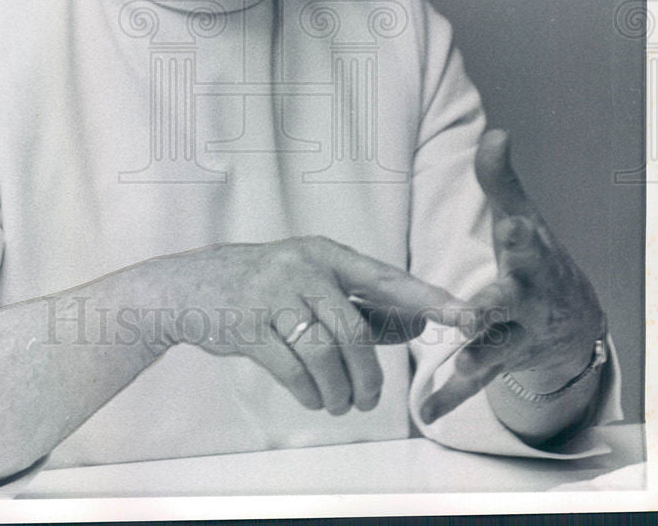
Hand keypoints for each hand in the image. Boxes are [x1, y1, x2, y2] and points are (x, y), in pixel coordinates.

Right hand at [156, 235, 463, 415]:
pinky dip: (309, 393)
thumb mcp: (313, 283)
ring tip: (340, 403)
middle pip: (355, 331)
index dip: (429, 299)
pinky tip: (312, 397)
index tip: (467, 316)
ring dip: (340, 391)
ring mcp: (273, 295)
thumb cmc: (263, 285)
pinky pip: (292, 370)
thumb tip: (417, 323)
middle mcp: (303, 268)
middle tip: (370, 399)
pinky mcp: (249, 326)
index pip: (388, 278)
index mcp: (326, 253)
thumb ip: (364, 304)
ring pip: (325, 356)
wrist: (190, 288)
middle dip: (369, 376)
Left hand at [421, 129, 603, 423]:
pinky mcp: (500, 363)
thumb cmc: (539, 260)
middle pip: (506, 305)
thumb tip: (495, 132)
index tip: (511, 225)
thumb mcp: (524, 218)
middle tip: (467, 317)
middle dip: (488, 311)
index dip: (519, 235)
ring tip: (446, 377)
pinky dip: (450, 397)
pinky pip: (474, 383)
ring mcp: (515, 337)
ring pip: (491, 352)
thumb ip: (500, 180)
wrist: (577, 322)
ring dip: (469, 364)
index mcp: (529, 260)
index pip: (524, 244)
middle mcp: (526, 302)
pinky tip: (425, 412)